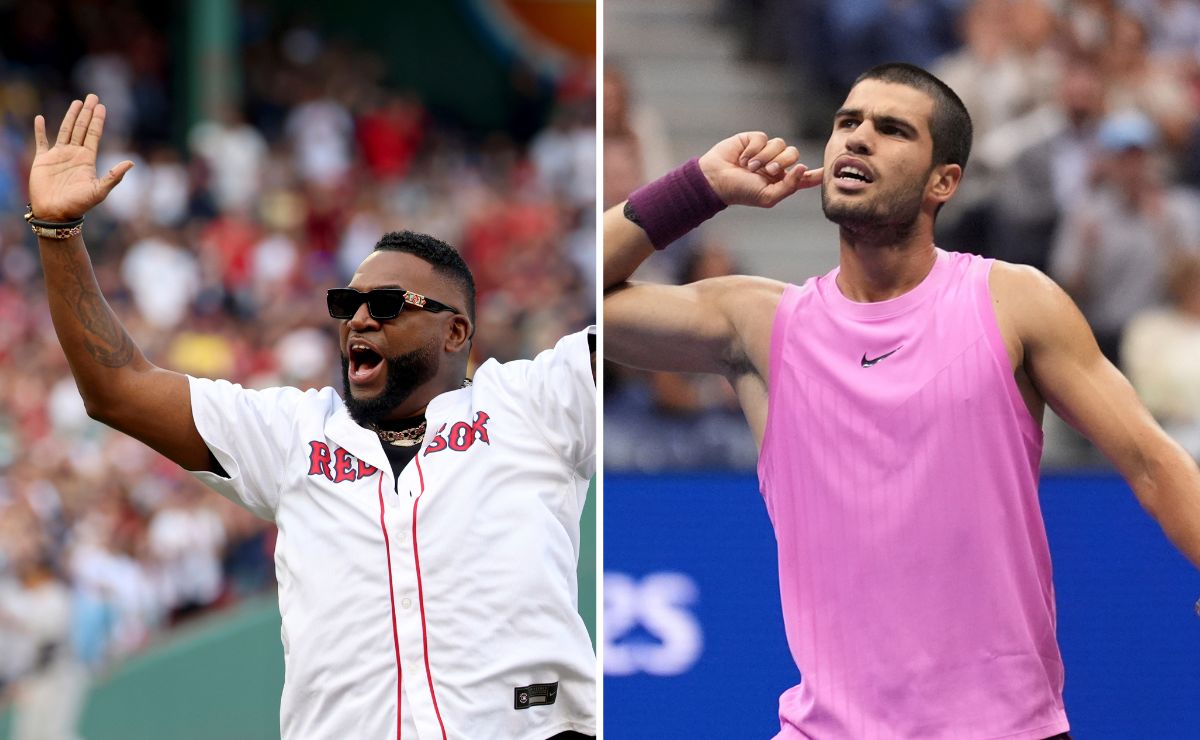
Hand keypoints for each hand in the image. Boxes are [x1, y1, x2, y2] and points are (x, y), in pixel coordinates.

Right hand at [29, 94, 132, 221]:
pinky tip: (40, 118)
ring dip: (70, 116)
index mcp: (87, 159)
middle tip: (92, 96)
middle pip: (81, 128)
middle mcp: (74, 154)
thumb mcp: (99, 190)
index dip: (97, 120)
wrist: (56, 214)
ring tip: (77, 102)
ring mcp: (58, 156)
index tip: (102, 106)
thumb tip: (131, 163)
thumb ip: (114, 176)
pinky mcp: (43, 160)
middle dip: (87, 113)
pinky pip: (41, 141)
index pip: (93, 134)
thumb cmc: (79, 205)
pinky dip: (39, 130)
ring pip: (65, 130)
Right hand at [698, 131, 822, 207]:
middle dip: (781, 162)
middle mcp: (776, 164)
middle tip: (766, 171)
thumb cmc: (740, 191)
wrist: (716, 178)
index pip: (804, 176)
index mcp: (782, 181)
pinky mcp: (754, 140)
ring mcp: (766, 151)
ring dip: (764, 157)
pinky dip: (754, 149)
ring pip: (780, 145)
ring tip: (749, 167)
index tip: (828, 170)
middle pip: (794, 155)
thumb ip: (789, 186)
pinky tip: (742, 158)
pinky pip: (764, 138)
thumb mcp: (767, 197)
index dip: (816, 174)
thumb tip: (803, 168)